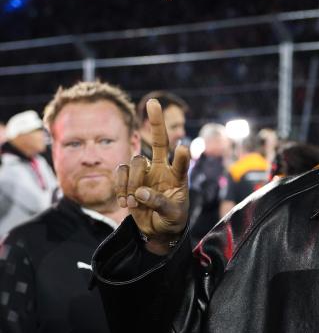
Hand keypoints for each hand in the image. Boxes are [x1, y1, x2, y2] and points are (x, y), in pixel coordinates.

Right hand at [116, 99, 189, 252]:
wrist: (158, 230)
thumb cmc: (172, 220)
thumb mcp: (173, 214)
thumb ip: (160, 203)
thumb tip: (142, 192)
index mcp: (177, 176)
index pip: (181, 162)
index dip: (181, 156)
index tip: (183, 148)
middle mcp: (162, 169)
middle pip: (158, 141)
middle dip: (156, 121)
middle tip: (153, 102)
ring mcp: (144, 172)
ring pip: (134, 163)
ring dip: (131, 183)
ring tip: (134, 202)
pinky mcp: (129, 180)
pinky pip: (120, 173)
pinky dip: (120, 186)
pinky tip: (125, 202)